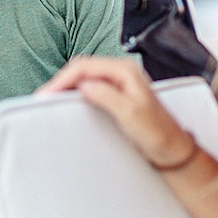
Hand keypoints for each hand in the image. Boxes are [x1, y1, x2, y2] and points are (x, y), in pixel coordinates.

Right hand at [35, 57, 194, 168]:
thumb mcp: (131, 114)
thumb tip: (84, 85)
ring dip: (66, 87)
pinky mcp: (117, 96)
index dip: (62, 79)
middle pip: (82, 69)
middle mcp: (122, 73)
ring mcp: (120, 84)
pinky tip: (68, 102)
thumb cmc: (159, 134)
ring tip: (51, 99)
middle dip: (60, 81)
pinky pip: (91, 88)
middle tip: (43, 97)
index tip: (48, 94)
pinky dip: (75, 93)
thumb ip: (107, 95)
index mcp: (126, 71)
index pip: (84, 67)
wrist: (173, 151)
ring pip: (85, 78)